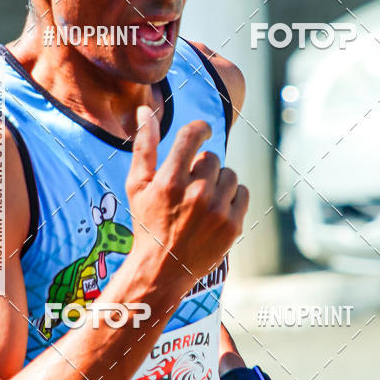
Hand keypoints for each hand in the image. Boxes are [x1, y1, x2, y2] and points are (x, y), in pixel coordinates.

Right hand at [125, 106, 248, 293]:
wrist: (163, 269)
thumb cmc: (147, 223)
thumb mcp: (137, 185)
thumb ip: (144, 146)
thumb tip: (146, 110)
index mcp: (169, 181)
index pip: (193, 136)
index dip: (201, 128)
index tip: (203, 132)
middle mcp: (195, 194)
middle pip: (212, 158)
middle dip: (203, 168)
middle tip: (190, 187)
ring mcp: (217, 211)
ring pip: (229, 174)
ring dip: (218, 182)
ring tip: (203, 200)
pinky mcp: (233, 225)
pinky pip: (242, 193)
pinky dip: (232, 198)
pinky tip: (216, 209)